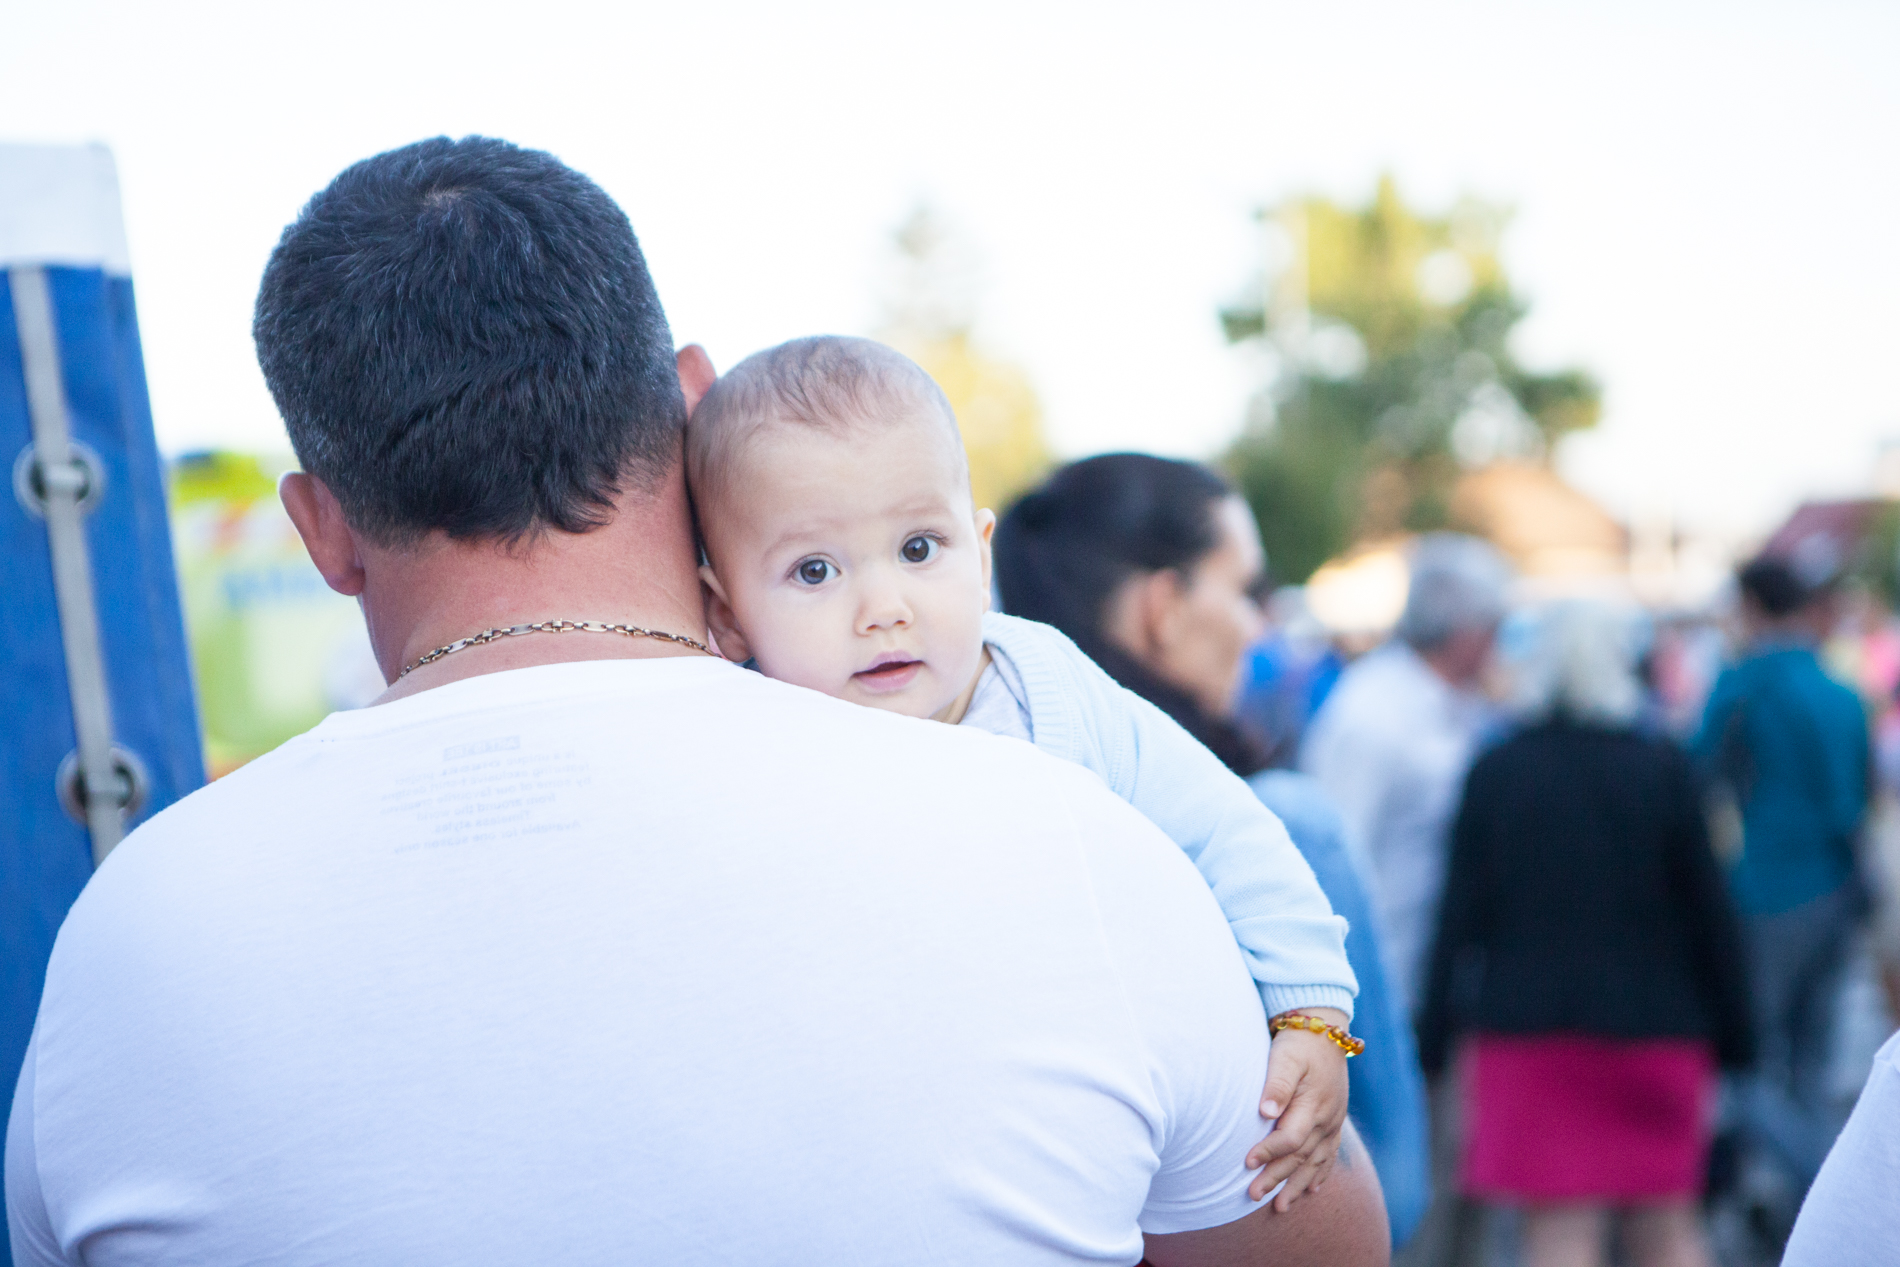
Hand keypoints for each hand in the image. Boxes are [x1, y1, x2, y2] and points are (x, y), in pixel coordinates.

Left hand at [1245, 1007, 1350, 1209]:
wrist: (1324, 1029)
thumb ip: (1276, 1084)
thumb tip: (1265, 1112)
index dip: (1268, 1152)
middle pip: (1300, 1156)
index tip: (1246, 1163)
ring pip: (1315, 1161)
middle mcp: (1327, 1118)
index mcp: (1313, 1104)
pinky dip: (1320, 1173)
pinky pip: (1329, 1154)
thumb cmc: (1298, 1043)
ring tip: (1281, 1207)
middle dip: (1277, 1178)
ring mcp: (1333, 1122)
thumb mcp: (1284, 1056)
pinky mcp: (1335, 1120)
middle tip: (1253, 1197)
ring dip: (1298, 1185)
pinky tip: (1312, 1189)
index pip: (1290, 1138)